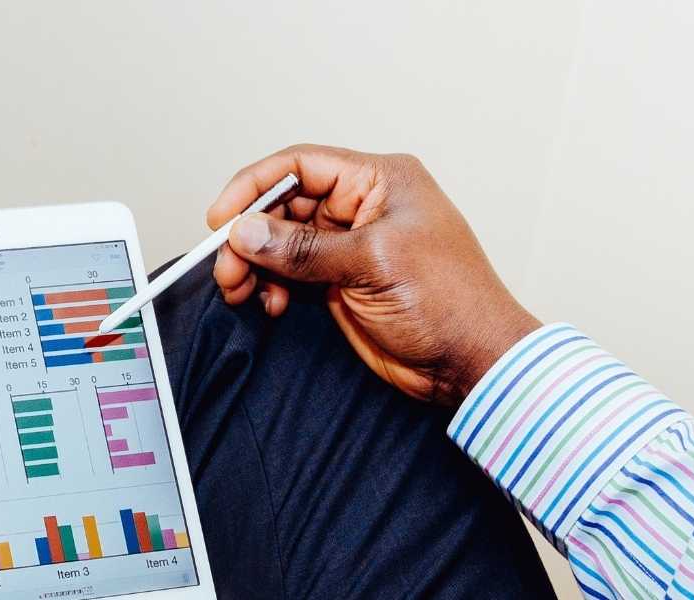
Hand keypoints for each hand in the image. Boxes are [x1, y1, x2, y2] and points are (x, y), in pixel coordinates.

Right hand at [208, 144, 540, 405]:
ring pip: (282, 242)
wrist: (472, 361)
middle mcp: (362, 206)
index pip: (301, 165)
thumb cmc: (449, 302)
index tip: (222, 219)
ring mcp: (350, 245)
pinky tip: (270, 304)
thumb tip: (246, 232)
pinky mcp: (341, 281)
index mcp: (379, 180)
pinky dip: (272, 286)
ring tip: (240, 289)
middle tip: (227, 266)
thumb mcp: (371, 263)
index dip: (255, 187)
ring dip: (255, 264)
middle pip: (284, 205)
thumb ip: (303, 248)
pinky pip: (291, 273)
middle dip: (250, 235)